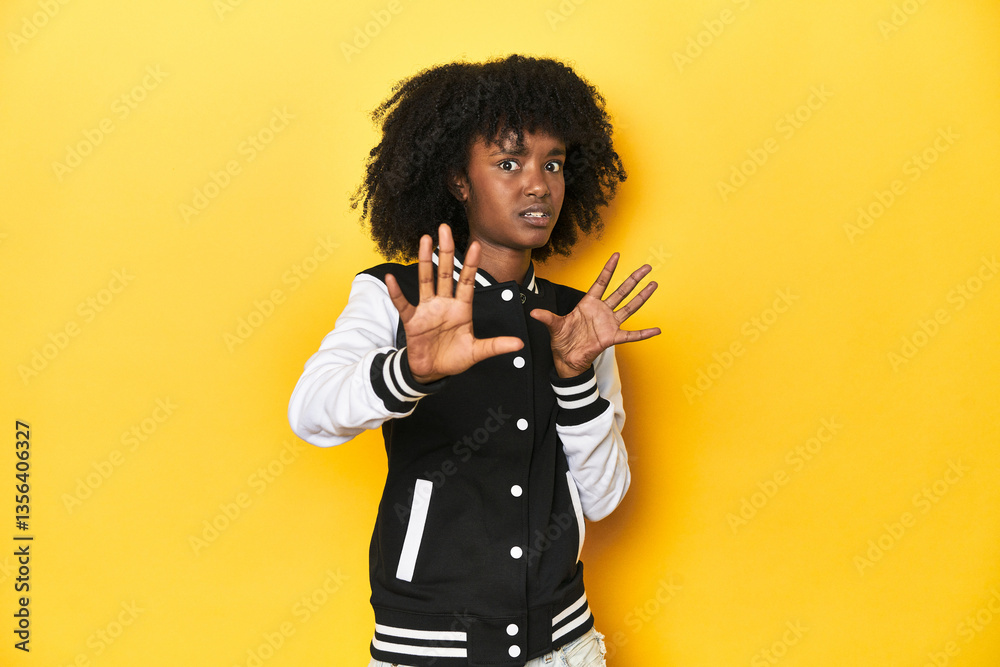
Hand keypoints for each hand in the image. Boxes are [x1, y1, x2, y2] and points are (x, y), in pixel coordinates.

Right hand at [385, 224, 523, 383]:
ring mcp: (427, 310)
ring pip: (426, 280)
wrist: (433, 371)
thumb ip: (496, 346)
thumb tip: (519, 344)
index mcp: (462, 309)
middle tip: (445, 229)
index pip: (468, 282)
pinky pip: (403, 304)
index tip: (477, 245)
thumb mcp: (477, 352)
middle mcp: (444, 304)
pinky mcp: (412, 320)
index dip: (472, 264)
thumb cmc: (454, 358)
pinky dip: (396, 292)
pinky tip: (391, 279)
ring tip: (425, 240)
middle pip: (446, 273)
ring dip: (425, 260)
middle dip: (447, 251)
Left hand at [530, 253, 660, 377]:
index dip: (609, 269)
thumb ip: (546, 317)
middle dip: (633, 279)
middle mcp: (601, 311)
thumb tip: (533, 312)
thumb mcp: (553, 326)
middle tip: (646, 267)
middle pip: (621, 291)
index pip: (601, 282)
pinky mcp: (612, 338)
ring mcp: (609, 323)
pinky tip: (656, 330)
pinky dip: (644, 333)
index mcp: (588, 304)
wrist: (566, 358)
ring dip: (642, 297)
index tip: (617, 255)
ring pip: (629, 307)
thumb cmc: (562, 340)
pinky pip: (631, 335)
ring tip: (654, 285)